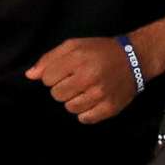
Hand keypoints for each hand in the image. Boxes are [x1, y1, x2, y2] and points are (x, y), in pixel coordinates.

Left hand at [27, 37, 144, 124]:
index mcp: (78, 59)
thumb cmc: (100, 51)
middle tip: (77, 81)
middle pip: (57, 95)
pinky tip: (93, 100)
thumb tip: (30, 76)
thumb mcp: (74, 46)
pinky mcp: (110, 108)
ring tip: (86, 90)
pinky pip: (85, 119)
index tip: (66, 71)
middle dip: (63, 88)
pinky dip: (86, 112)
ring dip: (74, 100)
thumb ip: (49, 59)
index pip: (47, 79)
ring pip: (70, 108)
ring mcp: (100, 94)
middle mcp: (89, 77)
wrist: (135, 58)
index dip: (54, 75)